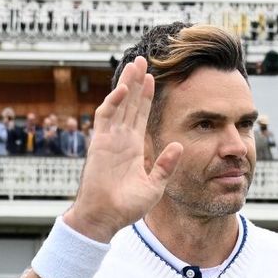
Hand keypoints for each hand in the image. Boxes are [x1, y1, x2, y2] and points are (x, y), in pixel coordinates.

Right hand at [62, 57, 183, 242]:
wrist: (105, 217)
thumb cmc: (126, 207)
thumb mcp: (154, 185)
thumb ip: (166, 165)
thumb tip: (178, 146)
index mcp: (132, 148)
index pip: (140, 115)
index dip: (146, 97)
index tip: (153, 78)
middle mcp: (120, 139)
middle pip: (129, 103)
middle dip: (136, 82)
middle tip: (142, 60)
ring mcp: (108, 139)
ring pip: (118, 104)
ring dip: (126, 84)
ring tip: (135, 65)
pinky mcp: (98, 143)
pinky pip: (105, 117)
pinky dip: (113, 102)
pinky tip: (123, 89)